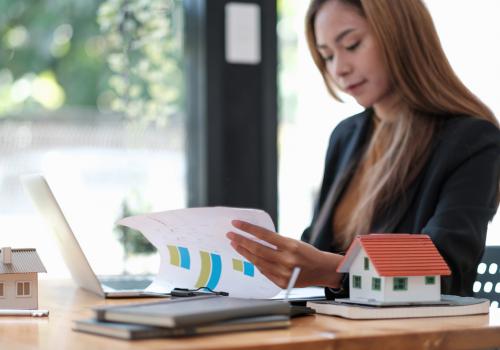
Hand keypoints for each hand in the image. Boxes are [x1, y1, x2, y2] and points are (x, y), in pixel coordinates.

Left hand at [226, 220, 343, 288]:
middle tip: (231, 234)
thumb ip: (276, 242)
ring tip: (236, 245)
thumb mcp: (294, 242)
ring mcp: (282, 273)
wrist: (322, 271)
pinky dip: (255, 263)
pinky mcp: (280, 283)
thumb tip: (255, 238)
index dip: (248, 229)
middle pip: (257, 249)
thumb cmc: (308, 254)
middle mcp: (286, 260)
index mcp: (290, 246)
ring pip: (257, 261)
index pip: (264, 235)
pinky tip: (249, 257)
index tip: (237, 224)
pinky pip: (263, 271)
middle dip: (241, 241)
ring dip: (244, 252)